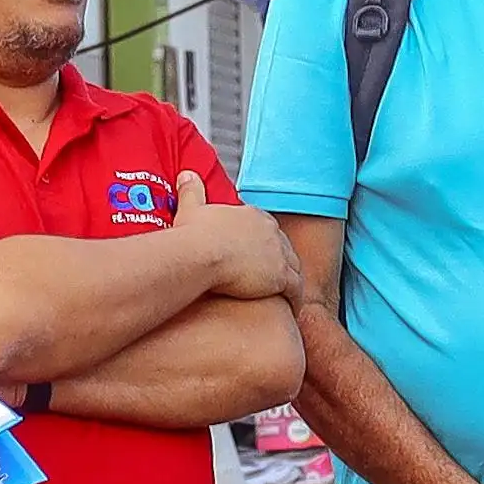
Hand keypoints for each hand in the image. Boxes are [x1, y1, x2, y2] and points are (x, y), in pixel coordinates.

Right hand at [173, 171, 299, 300]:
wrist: (202, 254)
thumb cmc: (194, 235)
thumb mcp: (192, 208)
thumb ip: (192, 190)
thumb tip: (186, 174)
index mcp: (252, 216)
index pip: (265, 229)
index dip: (262, 244)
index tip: (256, 255)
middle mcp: (270, 231)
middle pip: (283, 247)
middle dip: (279, 261)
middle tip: (271, 277)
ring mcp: (279, 253)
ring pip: (294, 268)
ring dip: (290, 281)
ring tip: (284, 295)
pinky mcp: (282, 276)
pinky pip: (296, 290)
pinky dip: (295, 300)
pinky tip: (290, 309)